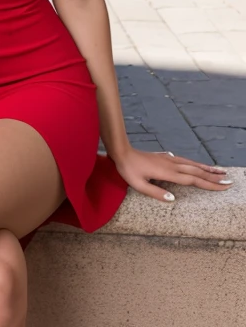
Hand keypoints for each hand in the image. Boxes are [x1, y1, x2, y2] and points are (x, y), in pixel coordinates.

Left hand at [113, 146, 232, 202]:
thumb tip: (174, 200)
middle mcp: (171, 164)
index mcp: (167, 173)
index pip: (192, 180)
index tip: (223, 186)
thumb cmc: (128, 170)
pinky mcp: (164, 157)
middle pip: (196, 171)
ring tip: (220, 171)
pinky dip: (195, 164)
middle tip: (229, 180)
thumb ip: (156, 193)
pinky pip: (184, 161)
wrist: (122, 151)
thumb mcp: (139, 185)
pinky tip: (197, 165)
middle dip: (213, 176)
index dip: (208, 183)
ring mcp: (168, 159)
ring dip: (206, 168)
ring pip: (192, 164)